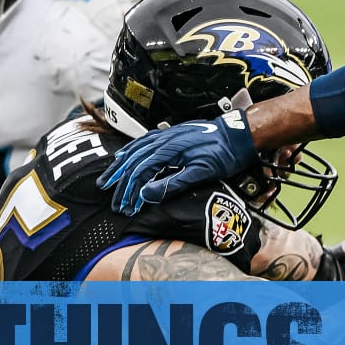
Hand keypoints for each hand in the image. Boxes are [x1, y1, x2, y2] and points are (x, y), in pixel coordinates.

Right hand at [99, 111, 258, 215]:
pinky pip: (142, 143)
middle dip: (121, 185)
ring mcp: (165, 136)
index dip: (131, 193)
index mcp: (168, 150)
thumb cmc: (222, 155)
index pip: (140, 173)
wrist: (237, 135)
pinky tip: (123, 157)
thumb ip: (173, 183)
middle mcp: (162, 141)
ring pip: (134, 151)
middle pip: (133, 163)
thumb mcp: (201, 173)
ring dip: (119, 168)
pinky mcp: (169, 135)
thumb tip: (146, 194)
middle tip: (114, 203)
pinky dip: (129, 152)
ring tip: (107, 182)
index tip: (127, 209)